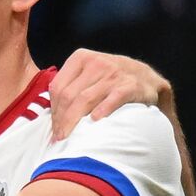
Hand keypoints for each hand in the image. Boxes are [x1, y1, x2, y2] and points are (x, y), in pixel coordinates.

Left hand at [50, 49, 169, 139]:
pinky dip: (102, 110)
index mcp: (81, 58)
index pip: (57, 87)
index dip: (53, 111)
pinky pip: (112, 98)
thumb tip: (47, 115)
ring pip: (85, 99)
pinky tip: (95, 122)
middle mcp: (96, 62)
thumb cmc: (111, 81)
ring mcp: (115, 72)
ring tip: (70, 138)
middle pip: (69, 95)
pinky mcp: (131, 84)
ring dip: (75, 121)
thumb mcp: (88, 76)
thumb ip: (69, 87)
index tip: (54, 129)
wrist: (148, 80)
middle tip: (59, 138)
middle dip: (62, 120)